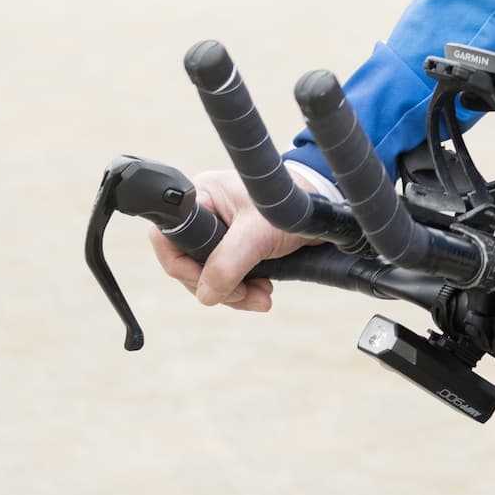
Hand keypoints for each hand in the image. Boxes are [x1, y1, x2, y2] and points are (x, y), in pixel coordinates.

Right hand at [145, 165, 312, 313]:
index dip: (184, 269)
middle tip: (246, 295)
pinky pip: (226, 277)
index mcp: (202, 197)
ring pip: (209, 275)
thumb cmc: (294, 204)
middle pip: (189, 264)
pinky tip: (263, 293)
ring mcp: (220, 231)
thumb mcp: (259, 234)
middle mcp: (206, 213)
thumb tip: (206, 295)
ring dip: (234, 293)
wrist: (325, 209)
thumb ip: (229, 263)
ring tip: (262, 298)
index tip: (211, 285)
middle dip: (218, 287)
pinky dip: (243, 290)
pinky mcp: (235, 247)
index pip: (169, 240)